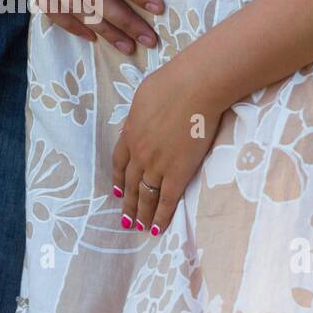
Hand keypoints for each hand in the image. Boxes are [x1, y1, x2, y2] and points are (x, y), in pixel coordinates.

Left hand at [112, 55, 228, 235]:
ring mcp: (157, 165)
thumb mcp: (143, 97)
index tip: (118, 191)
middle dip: (128, 203)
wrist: (194, 88)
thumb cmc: (172, 84)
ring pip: (145, 196)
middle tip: (126, 219)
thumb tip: (137, 122)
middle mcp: (139, 153)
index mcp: (130, 134)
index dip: (119, 179)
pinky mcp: (178, 173)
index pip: (120, 163)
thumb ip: (138, 115)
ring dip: (141, 214)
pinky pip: (166, 200)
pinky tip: (157, 229)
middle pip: (131, 184)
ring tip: (138, 227)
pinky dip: (161, 217)